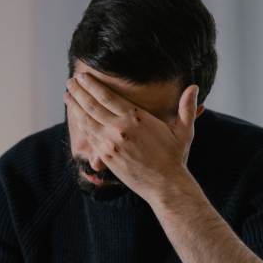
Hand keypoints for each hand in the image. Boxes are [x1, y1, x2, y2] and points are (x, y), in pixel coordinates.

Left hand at [64, 72, 202, 201]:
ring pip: (86, 121)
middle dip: (78, 92)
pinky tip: (76, 117)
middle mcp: (119, 129)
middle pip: (92, 105)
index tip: (83, 76)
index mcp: (136, 118)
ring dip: (75, 107)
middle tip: (70, 82)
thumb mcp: (183, 130)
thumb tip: (194, 87)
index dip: (92, 85)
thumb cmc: (174, 157)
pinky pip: (89, 137)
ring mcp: (110, 143)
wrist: (165, 185)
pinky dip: (80, 125)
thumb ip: (186, 107)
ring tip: (67, 96)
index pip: (107, 96)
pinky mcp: (106, 157)